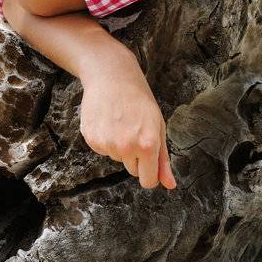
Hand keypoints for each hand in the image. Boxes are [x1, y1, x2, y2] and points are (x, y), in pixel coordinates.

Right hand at [79, 58, 177, 190]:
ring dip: (120, 146)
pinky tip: (108, 121)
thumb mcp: (158, 126)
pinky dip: (105, 139)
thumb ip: (163, 159)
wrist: (112, 76)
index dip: (150, 173)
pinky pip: (103, 150)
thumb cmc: (140, 100)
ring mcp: (107, 144)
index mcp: (148, 145)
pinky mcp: (92, 139)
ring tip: (121, 122)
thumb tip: (169, 185)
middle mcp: (127, 147)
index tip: (149, 163)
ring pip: (117, 158)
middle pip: (132, 171)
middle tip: (135, 130)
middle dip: (136, 157)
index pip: (148, 181)